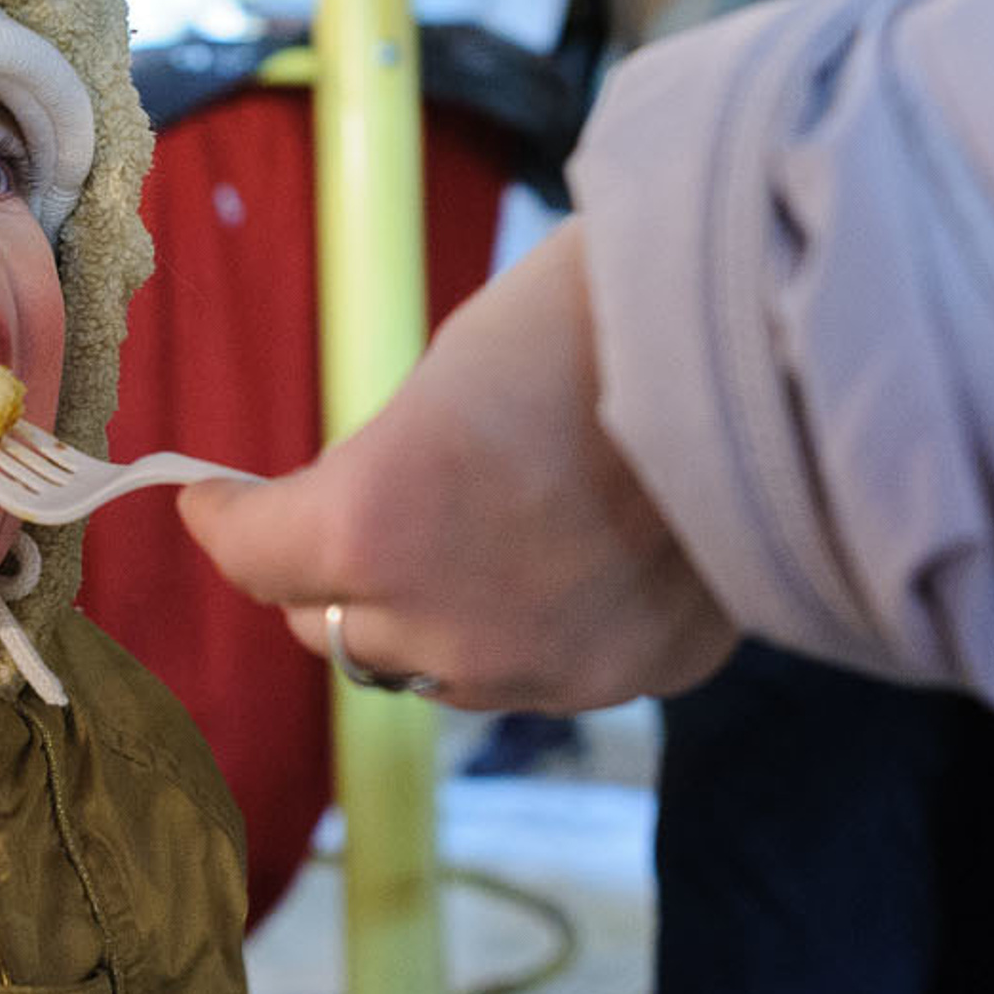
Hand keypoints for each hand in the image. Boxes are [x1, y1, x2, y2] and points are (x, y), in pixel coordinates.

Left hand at [176, 221, 736, 712]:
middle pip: (334, 629)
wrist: (782, 342)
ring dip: (430, 616)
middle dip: (326, 577)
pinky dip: (536, 627)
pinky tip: (578, 555)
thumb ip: (389, 468)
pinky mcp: (633, 678)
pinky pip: (544, 672)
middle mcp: (448, 624)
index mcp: (376, 525)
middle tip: (343, 518)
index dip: (226, 523)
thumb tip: (374, 508)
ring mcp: (545, 668)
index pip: (256, 557)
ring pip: (438, 668)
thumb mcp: (449, 375)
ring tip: (478, 536)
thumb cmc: (597, 316)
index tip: (211, 500)